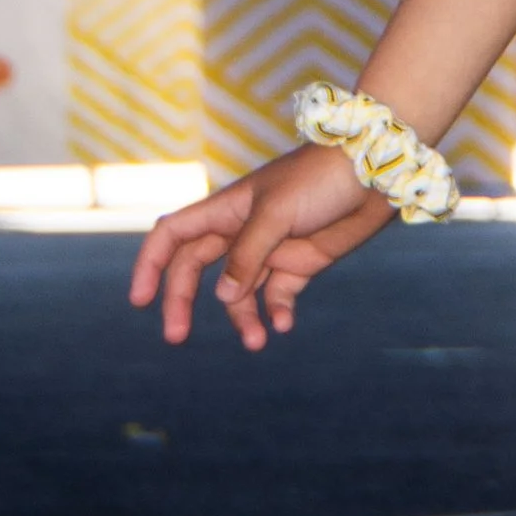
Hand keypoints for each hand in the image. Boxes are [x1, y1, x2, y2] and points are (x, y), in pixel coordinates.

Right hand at [129, 143, 392, 348]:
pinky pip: (278, 295)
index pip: (171, 236)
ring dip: (240, 317)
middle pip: (195, 270)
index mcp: (225, 210)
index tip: (139, 300)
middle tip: (176, 337)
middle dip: (181, 302)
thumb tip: (221, 296)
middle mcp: (240, 231)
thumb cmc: (320, 179)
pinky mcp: (301, 263)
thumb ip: (246, 256)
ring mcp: (270, 248)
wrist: (375, 172)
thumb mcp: (276, 214)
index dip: (150, 264)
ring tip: (255, 342)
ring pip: (238, 292)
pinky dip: (277, 312)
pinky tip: (283, 326)